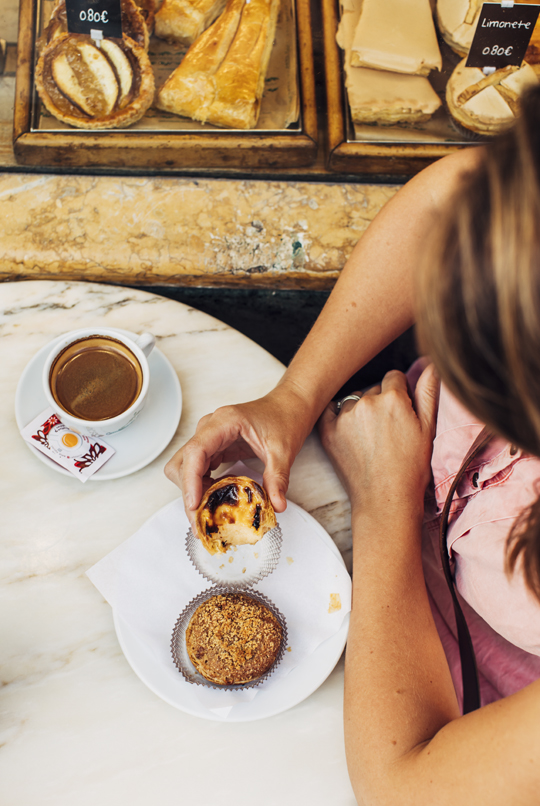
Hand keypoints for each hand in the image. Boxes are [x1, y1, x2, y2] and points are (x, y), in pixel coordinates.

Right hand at [164, 382, 313, 526]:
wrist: (289, 406)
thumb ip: (278, 478)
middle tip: (201, 519)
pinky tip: (214, 501)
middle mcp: (210, 428)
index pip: (195, 451)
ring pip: (185, 468)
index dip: (191, 480)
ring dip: (193, 491)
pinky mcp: (214, 447)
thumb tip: (277, 505)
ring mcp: (210, 437)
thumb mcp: (284, 450)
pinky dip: (202, 487)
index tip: (194, 505)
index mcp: (225, 422)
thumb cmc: (285, 418)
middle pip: (183, 462)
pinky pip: (198, 469)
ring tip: (208, 513)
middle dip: (188, 492)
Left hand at [317, 365, 438, 517]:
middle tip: (388, 429)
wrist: (386, 499)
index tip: (401, 411)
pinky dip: (339, 416)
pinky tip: (351, 433)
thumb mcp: (428, 429)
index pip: (394, 377)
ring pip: (354, 400)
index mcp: (393, 399)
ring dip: (361, 410)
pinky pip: (331, 410)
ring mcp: (344, 416)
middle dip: (381, 402)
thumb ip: (428, 392)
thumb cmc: (411, 468)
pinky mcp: (327, 431)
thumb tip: (431, 363)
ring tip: (371, 437)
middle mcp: (366, 402)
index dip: (400, 394)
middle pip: (374, 389)